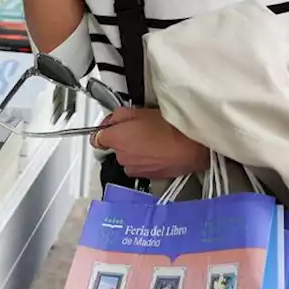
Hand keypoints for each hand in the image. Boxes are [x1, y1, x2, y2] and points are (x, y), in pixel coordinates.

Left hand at [94, 107, 208, 179]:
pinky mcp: (148, 177)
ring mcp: (135, 169)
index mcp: (116, 140)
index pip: (96, 139)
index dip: (104, 132)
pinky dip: (146, 161)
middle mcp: (121, 158)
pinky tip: (159, 151)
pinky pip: (141, 167)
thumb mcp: (138, 112)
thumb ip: (117, 116)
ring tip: (152, 141)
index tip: (111, 128)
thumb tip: (110, 121)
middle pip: (115, 148)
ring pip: (128, 159)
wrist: (192, 146)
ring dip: (135, 152)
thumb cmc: (168, 127)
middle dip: (123, 140)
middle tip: (140, 130)